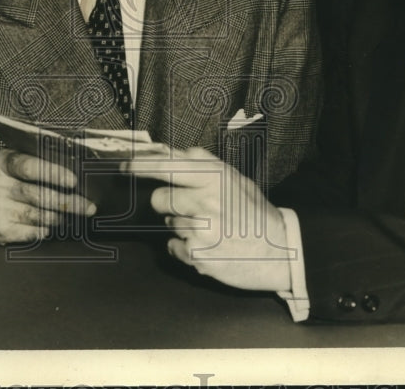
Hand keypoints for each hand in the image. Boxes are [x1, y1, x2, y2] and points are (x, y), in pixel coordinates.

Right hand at [0, 149, 95, 244]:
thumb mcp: (4, 163)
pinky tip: (51, 226)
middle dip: (70, 203)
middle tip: (90, 207)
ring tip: (76, 216)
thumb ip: (32, 163)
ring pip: (40, 216)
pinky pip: (32, 233)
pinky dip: (45, 229)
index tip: (74, 181)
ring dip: (62, 217)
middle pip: (41, 196)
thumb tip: (73, 173)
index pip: (31, 167)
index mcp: (2, 163)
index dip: (54, 174)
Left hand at [122, 147, 292, 292]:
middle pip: (159, 198)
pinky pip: (172, 246)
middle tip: (195, 209)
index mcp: (213, 177)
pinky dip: (185, 248)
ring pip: (168, 223)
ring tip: (211, 229)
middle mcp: (204, 200)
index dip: (140, 165)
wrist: (280, 252)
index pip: (167, 166)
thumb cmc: (255, 213)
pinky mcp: (196, 255)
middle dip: (169, 203)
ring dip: (183, 226)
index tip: (124, 166)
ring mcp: (199, 229)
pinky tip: (209, 245)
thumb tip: (171, 150)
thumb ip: (203, 163)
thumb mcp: (234, 178)